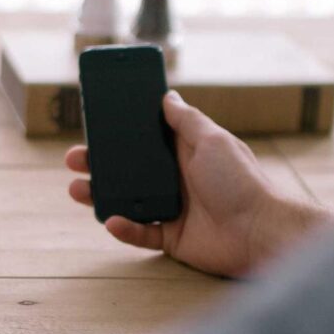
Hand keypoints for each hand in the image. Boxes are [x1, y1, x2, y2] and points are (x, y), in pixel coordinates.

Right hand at [66, 90, 327, 277]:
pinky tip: (112, 221)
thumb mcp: (213, 140)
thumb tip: (167, 95)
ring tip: (77, 189)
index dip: (119, 131)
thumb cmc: (242, 181)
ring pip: (126, 200)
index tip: (94, 124)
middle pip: (127, 169)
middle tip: (74, 158)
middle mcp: (175, 178)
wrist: (260, 231)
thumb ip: (187, 120)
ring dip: (100, 195)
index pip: (144, 138)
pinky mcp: (171, 237)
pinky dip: (124, 228)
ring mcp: (171, 208)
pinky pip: (140, 233)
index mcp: (183, 152)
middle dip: (98, 163)